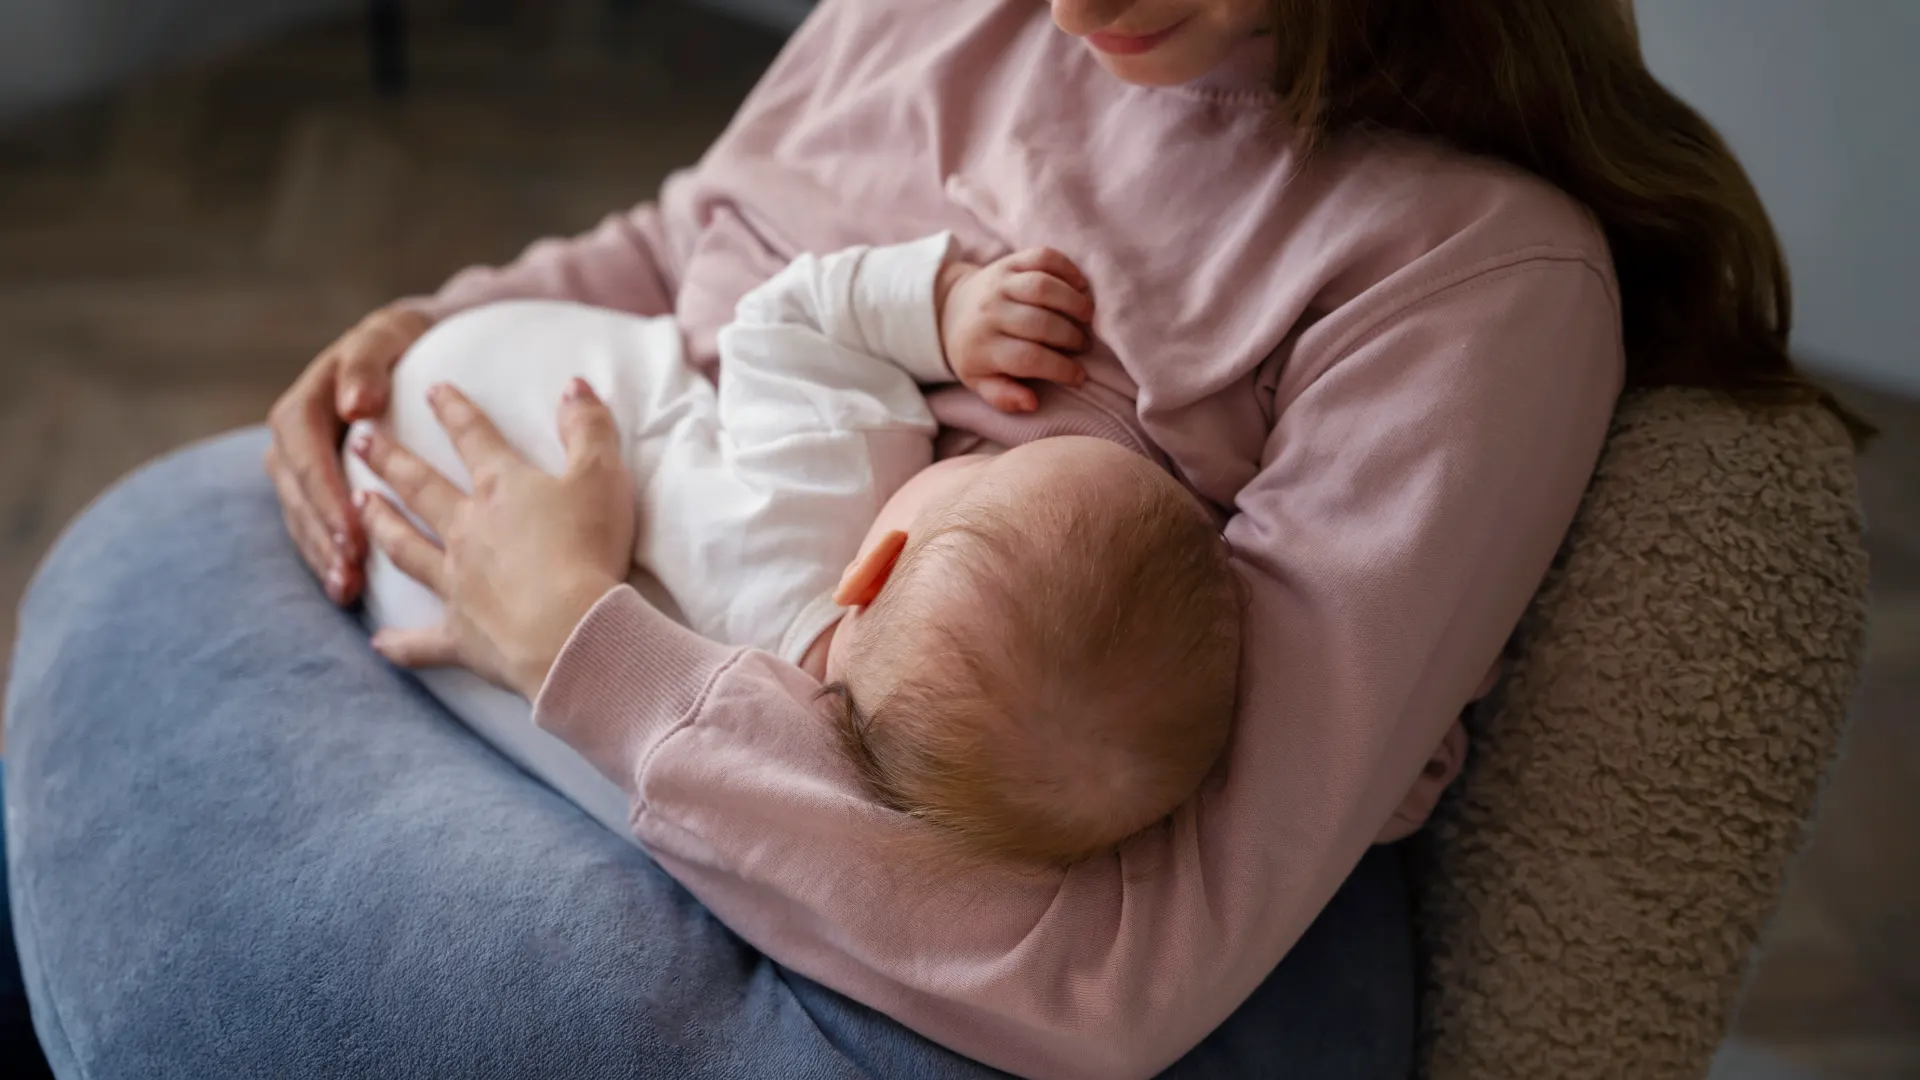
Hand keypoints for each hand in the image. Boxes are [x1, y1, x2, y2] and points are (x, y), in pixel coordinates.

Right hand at [265, 303, 433, 604]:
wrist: (416, 346)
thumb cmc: (406, 340)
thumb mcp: (389, 334)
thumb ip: (368, 363)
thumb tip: (355, 405)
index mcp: (305, 402)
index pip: (303, 451)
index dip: (324, 492)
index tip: (352, 528)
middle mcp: (294, 437)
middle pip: (298, 492)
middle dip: (322, 534)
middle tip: (350, 572)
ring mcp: (302, 465)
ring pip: (302, 516)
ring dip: (321, 555)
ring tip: (347, 589)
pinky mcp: (318, 488)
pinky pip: (314, 526)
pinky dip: (327, 557)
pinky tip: (347, 589)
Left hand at [351, 379, 635, 698]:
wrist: (569, 630)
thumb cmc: (588, 548)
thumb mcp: (602, 475)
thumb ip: (588, 427)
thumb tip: (574, 385)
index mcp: (501, 488)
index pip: (473, 436)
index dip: (454, 409)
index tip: (431, 389)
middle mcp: (467, 529)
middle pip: (421, 487)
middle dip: (390, 460)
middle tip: (359, 441)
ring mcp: (457, 582)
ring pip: (406, 548)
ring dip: (381, 526)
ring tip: (360, 506)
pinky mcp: (460, 634)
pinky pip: (421, 641)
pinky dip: (399, 644)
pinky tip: (377, 643)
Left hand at [936, 246, 1093, 412]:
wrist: (950, 308)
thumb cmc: (974, 352)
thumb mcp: (979, 381)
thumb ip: (1003, 397)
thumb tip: (1031, 403)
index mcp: (983, 346)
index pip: (1028, 358)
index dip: (1060, 369)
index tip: (1079, 377)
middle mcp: (989, 311)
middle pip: (1040, 322)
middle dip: (1070, 337)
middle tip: (1083, 346)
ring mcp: (999, 282)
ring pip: (1042, 287)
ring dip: (1073, 302)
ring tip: (1088, 316)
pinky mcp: (1010, 261)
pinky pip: (1043, 258)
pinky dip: (1067, 268)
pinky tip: (1081, 285)